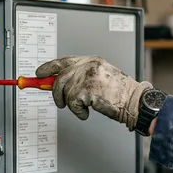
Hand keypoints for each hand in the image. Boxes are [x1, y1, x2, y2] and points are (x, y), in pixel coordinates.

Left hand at [35, 56, 152, 129]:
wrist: (133, 101)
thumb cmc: (120, 93)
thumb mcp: (99, 77)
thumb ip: (80, 76)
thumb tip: (58, 83)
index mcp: (91, 61)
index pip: (64, 61)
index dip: (49, 68)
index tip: (39, 74)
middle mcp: (88, 66)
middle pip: (60, 78)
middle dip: (56, 93)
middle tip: (60, 102)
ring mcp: (87, 76)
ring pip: (64, 92)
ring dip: (71, 104)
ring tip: (83, 107)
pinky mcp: (86, 89)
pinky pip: (71, 103)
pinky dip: (78, 112)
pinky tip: (87, 111)